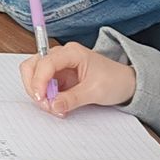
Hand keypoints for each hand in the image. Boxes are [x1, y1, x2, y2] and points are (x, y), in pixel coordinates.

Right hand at [21, 41, 136, 115]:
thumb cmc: (115, 80)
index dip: (39, 81)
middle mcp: (61, 55)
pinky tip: (55, 104)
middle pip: (32, 65)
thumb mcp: (95, 91)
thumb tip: (52, 105)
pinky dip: (44, 96)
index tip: (41, 98)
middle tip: (44, 104)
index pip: (45, 62)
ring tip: (52, 106)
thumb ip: (72, 99)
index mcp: (72, 52)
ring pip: (33, 74)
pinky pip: (42, 84)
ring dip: (37, 92)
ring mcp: (58, 65)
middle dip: (34, 86)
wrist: (127, 83)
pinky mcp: (58, 76)